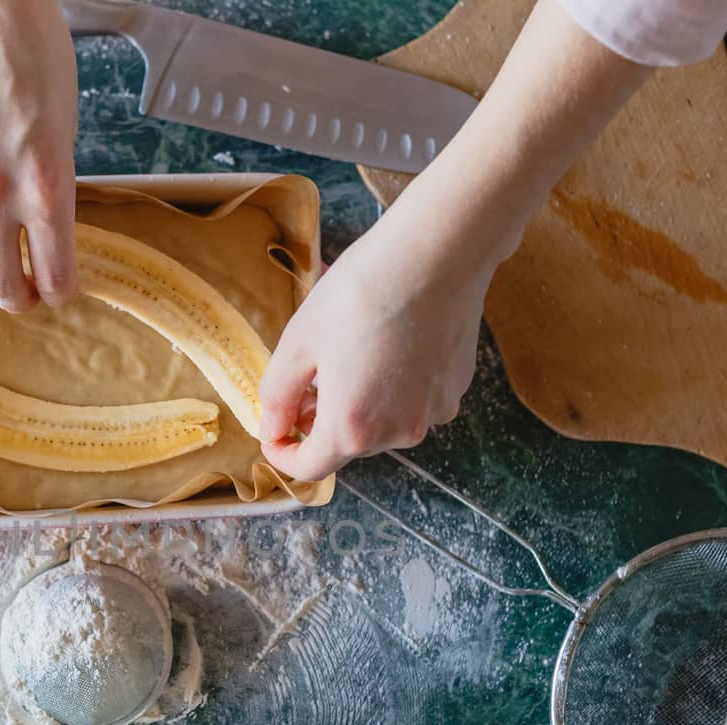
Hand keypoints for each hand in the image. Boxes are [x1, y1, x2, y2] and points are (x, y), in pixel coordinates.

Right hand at [0, 0, 79, 311]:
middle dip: (18, 296)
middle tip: (25, 293)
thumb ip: (51, 189)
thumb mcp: (66, 133)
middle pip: (1, 281)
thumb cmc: (35, 58)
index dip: (59, 292)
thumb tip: (38, 235)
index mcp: (46, 185)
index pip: (55, 274)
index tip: (57, 293)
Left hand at [258, 202, 494, 481]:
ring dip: (357, 403)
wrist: (436, 254)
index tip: (273, 433)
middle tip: (306, 380)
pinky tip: (388, 344)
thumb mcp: (298, 342)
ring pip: (381, 424)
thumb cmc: (361, 293)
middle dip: (320, 421)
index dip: (283, 454)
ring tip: (348, 354)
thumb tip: (272, 428)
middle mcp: (396, 433)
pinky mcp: (454, 389)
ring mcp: (432, 413)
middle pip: (347, 445)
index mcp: (352, 428)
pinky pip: (412, 402)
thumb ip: (278, 396)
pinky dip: (393, 387)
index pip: (310, 468)